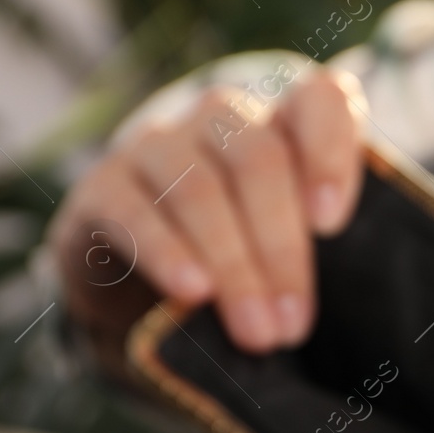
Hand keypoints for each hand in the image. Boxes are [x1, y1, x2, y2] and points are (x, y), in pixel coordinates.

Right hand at [50, 69, 363, 353]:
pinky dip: (166, 253)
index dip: (331, 152)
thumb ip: (316, 248)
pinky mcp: (101, 185)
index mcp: (284, 126)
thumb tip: (318, 305)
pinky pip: (133, 212)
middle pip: (259, 160)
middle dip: (281, 249)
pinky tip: (194, 292)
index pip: (320, 100)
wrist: (136, 281)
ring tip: (256, 332)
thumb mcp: (290, 250)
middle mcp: (220, 120)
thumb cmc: (243, 262)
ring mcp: (156, 145)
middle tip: (291, 325)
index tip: (331, 224)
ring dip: (234, 266)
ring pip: (200, 189)